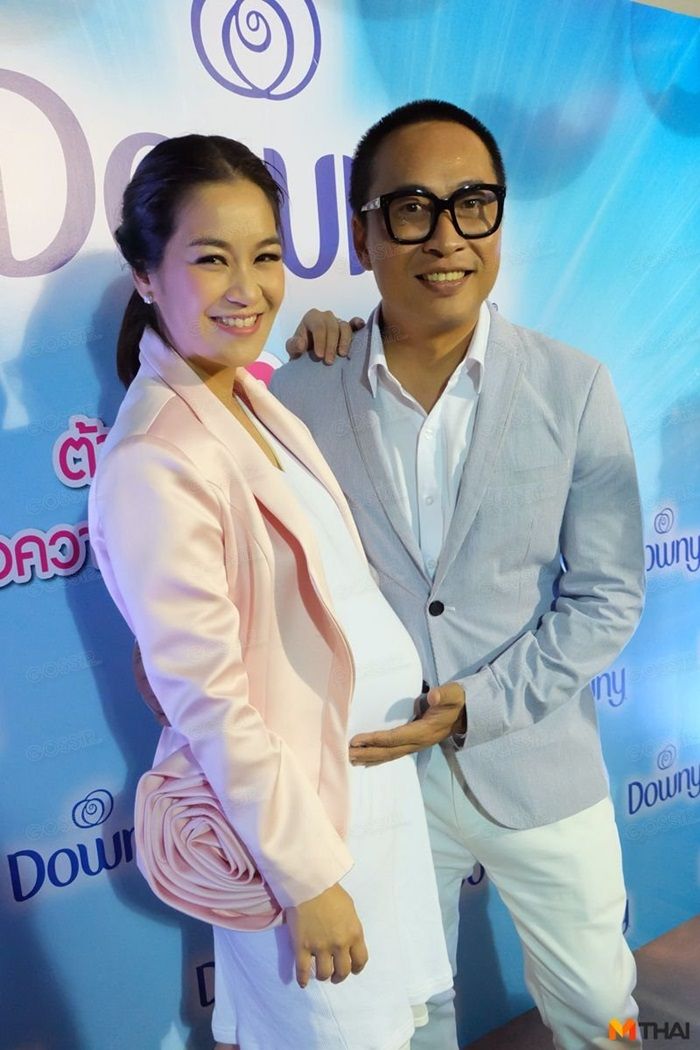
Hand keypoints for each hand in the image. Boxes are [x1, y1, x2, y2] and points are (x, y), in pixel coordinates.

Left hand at [285, 309, 364, 363]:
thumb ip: (293, 346)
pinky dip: (358, 324)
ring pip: (344, 327)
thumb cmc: (300, 350)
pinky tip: (361, 326)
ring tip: (342, 355)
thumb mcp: (292, 349)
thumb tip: (301, 343)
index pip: (318, 326)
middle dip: (331, 345)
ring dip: (344, 341)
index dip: (320, 341)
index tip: (319, 356)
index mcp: (312, 317)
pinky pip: (354, 324)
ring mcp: (338, 322)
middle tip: (329, 362)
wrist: (308, 355)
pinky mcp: (348, 328)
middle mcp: (326, 316)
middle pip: (332, 327)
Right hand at [286, 883, 367, 987]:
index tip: (352, 968)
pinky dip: (302, 979)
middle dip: (340, 975)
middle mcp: (339, 944)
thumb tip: (348, 939)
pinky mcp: (302, 947)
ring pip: (324, 974)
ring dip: (324, 976)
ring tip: (321, 973)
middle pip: (343, 971)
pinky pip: (302, 971)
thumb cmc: (331, 892)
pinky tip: (303, 983)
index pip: (360, 960)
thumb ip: (351, 927)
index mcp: (354, 933)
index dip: (356, 967)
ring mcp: (320, 947)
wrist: (309, 885)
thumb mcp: (350, 909)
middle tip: (335, 974)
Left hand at [349, 682, 465, 765]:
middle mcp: (418, 742)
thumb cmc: (455, 701)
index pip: (396, 738)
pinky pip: (393, 752)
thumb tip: (433, 697)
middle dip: (367, 753)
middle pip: (389, 751)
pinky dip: (378, 756)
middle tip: (346, 753)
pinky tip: (366, 759)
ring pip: (390, 754)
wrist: (464, 713)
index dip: (376, 739)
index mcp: (425, 731)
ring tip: (350, 758)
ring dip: (370, 757)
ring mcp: (416, 745)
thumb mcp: (453, 694)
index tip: (357, 740)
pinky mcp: (413, 743)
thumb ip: (444, 695)